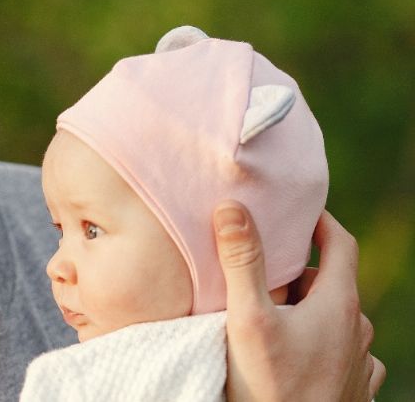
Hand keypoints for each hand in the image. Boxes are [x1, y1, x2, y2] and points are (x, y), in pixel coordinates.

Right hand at [213, 201, 384, 400]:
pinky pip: (341, 354)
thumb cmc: (269, 386)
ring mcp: (359, 363)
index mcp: (339, 304)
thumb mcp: (247, 318)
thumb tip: (234, 208)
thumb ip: (242, 261)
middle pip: (331, 283)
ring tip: (269, 319)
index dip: (319, 222)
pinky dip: (319, 344)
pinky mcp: (354, 390)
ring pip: (335, 321)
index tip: (295, 213)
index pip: (341, 243)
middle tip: (259, 275)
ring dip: (307, 311)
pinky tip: (294, 356)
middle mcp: (358, 330)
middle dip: (298, 273)